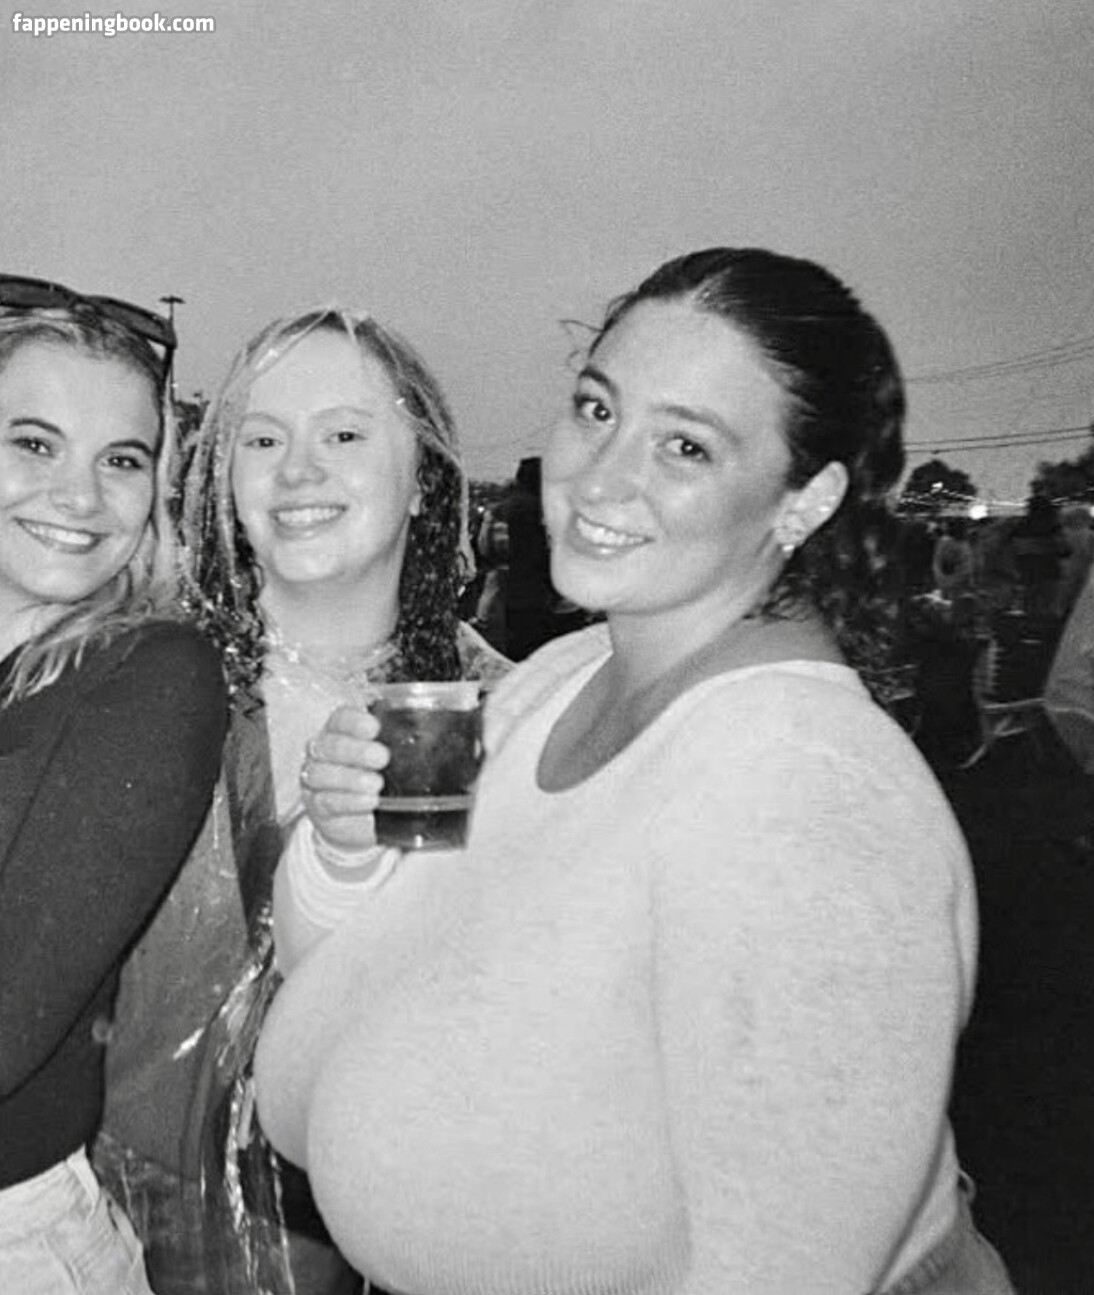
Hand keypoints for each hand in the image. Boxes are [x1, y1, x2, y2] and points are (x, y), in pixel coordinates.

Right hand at [299, 705, 390, 851]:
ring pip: (321, 773)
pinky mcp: (317, 806)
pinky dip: (348, 801)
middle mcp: (324, 752)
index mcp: (341, 732)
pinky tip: (368, 802)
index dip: (354, 722)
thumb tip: (436, 740)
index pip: (340, 718)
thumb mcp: (393, 760)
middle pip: (330, 745)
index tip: (374, 728)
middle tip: (382, 758)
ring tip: (376, 784)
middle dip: (356, 751)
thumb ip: (402, 746)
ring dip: (350, 778)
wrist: (363, 818)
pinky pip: (326, 801)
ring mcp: (316, 779)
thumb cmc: (379, 777)